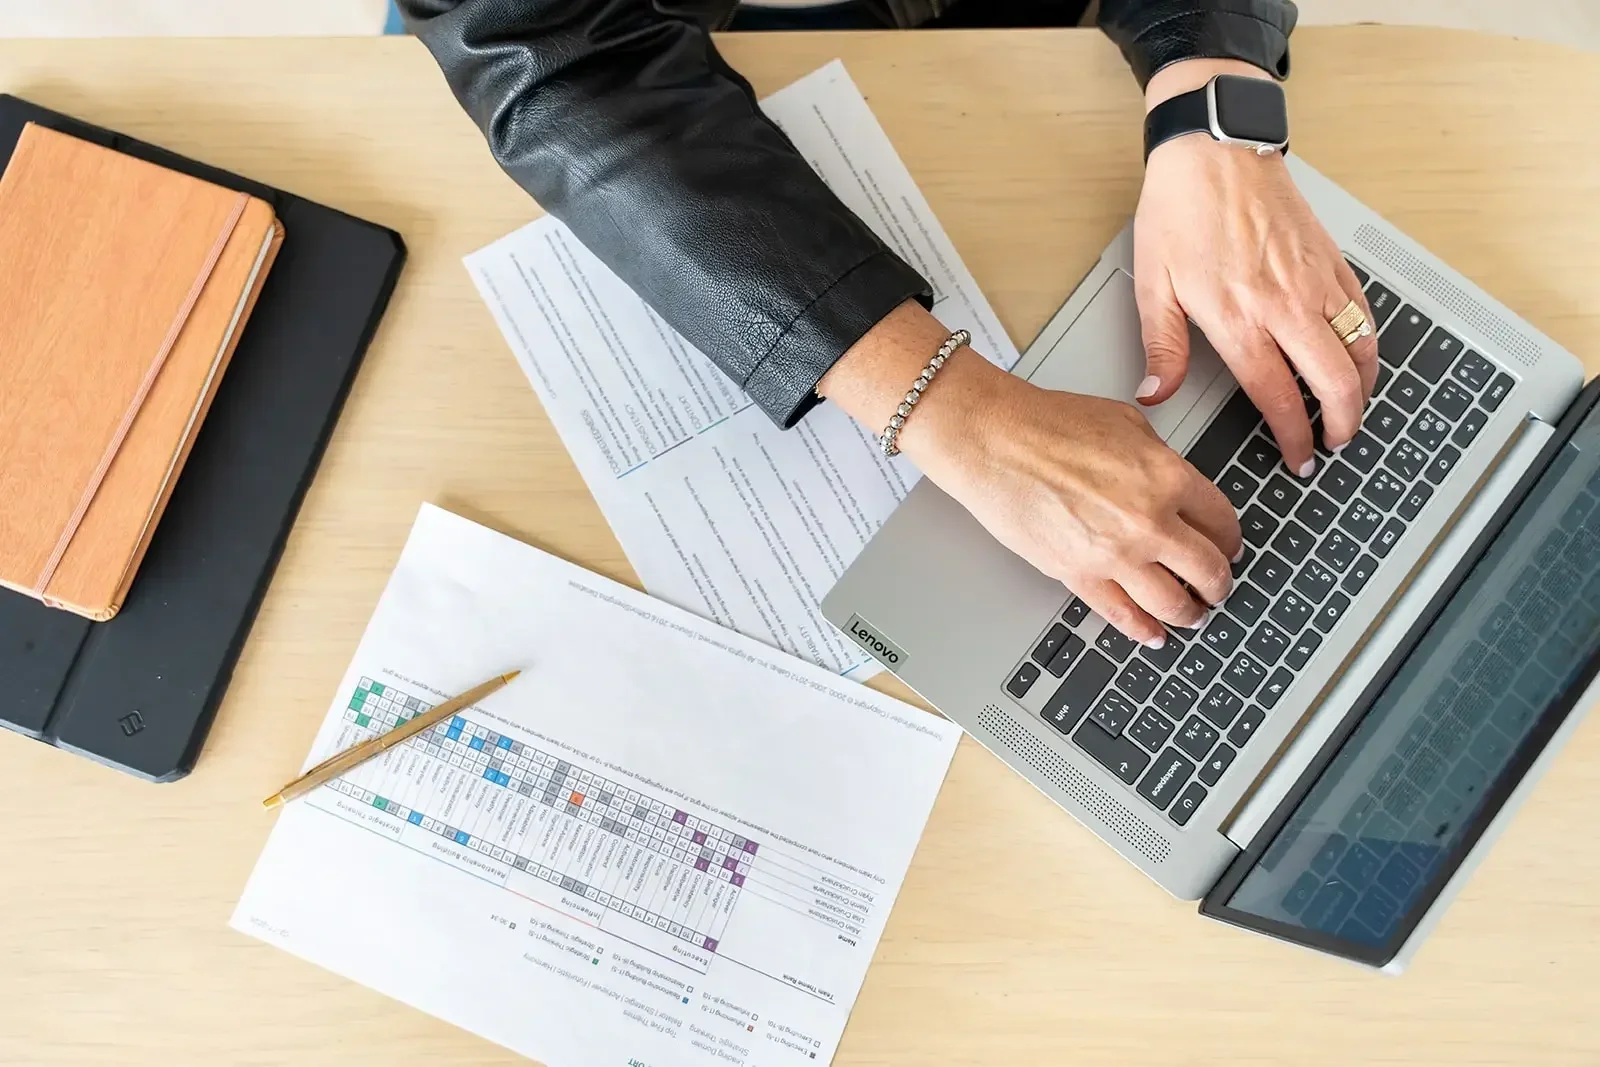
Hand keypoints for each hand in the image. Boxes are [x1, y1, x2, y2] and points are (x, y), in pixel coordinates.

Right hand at [817, 303, 1241, 645]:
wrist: (994, 442)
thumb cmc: (1047, 425)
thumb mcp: (1127, 424)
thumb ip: (1160, 461)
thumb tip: (1172, 487)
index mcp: (1168, 477)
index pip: (1222, 521)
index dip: (1231, 540)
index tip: (1230, 547)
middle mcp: (1150, 522)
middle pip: (1207, 569)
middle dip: (1218, 583)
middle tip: (1218, 587)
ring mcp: (1115, 555)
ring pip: (1173, 603)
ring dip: (1189, 613)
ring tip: (1191, 615)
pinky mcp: (1079, 576)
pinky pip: (1123, 615)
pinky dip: (1144, 631)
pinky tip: (1153, 635)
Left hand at [1134, 61, 1378, 477]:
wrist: (1215, 147)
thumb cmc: (1180, 209)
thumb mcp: (1153, 285)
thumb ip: (1162, 349)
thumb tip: (1156, 395)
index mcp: (1240, 318)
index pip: (1278, 397)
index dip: (1293, 437)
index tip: (1297, 458)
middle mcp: (1285, 305)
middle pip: (1333, 383)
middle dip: (1340, 425)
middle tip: (1332, 445)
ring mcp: (1315, 282)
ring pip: (1360, 351)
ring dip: (1361, 390)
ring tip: (1349, 411)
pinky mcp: (1332, 260)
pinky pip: (1363, 314)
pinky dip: (1367, 346)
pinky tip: (1358, 360)